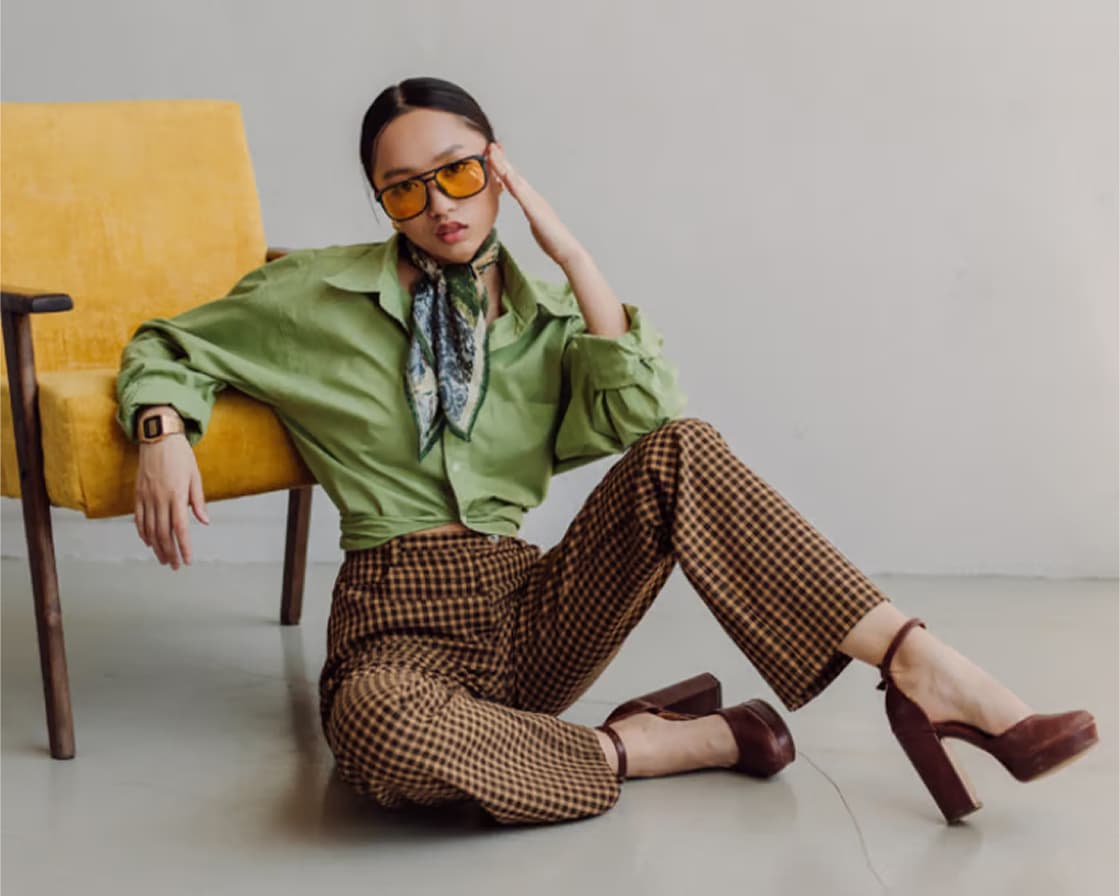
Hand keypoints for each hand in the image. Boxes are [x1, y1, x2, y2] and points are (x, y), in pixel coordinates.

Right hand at [134, 435, 209, 569]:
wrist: (159, 438)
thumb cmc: (181, 456)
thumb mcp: (195, 477)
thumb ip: (198, 501)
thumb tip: (204, 522)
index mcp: (177, 495)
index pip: (180, 529)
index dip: (184, 547)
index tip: (187, 561)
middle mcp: (160, 499)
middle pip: (163, 533)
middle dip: (170, 553)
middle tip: (175, 566)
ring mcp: (146, 497)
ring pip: (150, 529)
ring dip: (157, 547)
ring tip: (164, 559)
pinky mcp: (138, 494)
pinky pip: (138, 518)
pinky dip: (143, 533)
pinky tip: (149, 542)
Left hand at [488, 142, 585, 268]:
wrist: (567, 249)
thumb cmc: (552, 239)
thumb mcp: (537, 223)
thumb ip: (532, 214)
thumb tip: (529, 211)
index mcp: (530, 200)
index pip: (513, 180)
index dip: (502, 166)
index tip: (491, 154)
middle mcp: (532, 197)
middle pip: (513, 174)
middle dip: (501, 159)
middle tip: (490, 144)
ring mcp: (534, 202)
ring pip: (516, 180)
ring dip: (504, 166)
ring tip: (493, 153)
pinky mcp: (536, 212)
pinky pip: (522, 196)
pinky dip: (513, 184)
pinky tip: (506, 175)